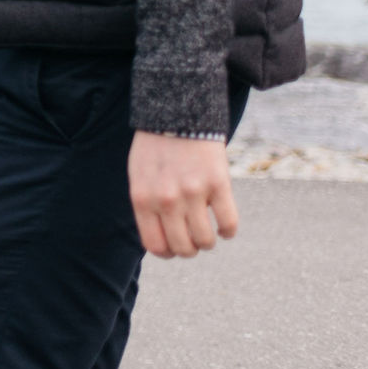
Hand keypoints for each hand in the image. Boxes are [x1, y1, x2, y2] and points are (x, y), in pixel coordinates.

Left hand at [128, 131, 238, 257]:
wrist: (177, 115)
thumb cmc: (155, 149)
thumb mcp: (138, 176)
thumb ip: (146, 206)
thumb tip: (159, 240)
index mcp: (142, 198)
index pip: (155, 245)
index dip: (167, 253)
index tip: (175, 249)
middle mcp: (165, 199)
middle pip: (182, 247)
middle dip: (189, 249)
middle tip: (193, 240)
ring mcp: (192, 192)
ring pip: (205, 241)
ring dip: (208, 241)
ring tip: (208, 232)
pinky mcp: (218, 184)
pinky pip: (228, 223)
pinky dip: (228, 231)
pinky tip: (224, 226)